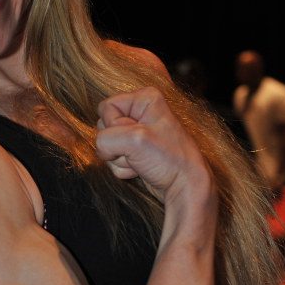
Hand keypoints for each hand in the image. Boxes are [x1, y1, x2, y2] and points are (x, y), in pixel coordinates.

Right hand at [96, 87, 210, 202]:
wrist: (184, 186)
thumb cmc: (170, 160)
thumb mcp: (134, 140)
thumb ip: (106, 138)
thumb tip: (101, 148)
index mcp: (144, 99)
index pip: (106, 107)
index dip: (115, 125)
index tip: (138, 136)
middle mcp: (140, 112)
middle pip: (103, 126)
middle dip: (117, 145)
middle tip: (140, 151)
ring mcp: (135, 133)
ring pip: (106, 145)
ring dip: (119, 158)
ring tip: (142, 160)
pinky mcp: (134, 150)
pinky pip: (112, 157)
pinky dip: (123, 167)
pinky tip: (142, 167)